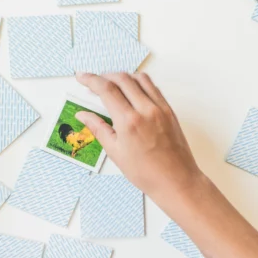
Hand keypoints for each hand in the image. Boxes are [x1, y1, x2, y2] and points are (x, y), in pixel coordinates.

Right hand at [74, 72, 204, 206]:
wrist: (176, 181)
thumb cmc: (146, 173)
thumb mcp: (115, 152)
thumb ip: (98, 128)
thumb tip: (83, 115)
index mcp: (129, 122)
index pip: (106, 89)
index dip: (90, 80)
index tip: (81, 77)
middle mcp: (145, 110)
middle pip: (122, 79)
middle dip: (104, 76)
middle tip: (94, 82)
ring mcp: (160, 108)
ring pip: (139, 78)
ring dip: (123, 76)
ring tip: (112, 83)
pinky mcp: (169, 111)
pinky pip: (153, 87)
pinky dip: (139, 83)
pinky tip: (132, 90)